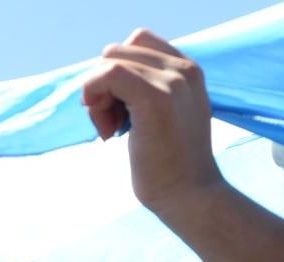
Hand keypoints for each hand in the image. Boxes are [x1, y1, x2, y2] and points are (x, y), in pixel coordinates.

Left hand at [80, 30, 228, 224]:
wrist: (189, 196)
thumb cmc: (169, 163)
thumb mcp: (164, 113)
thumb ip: (146, 87)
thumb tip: (103, 76)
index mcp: (187, 69)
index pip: (136, 43)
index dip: (116, 71)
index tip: (118, 108)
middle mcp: (183, 68)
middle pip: (118, 51)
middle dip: (104, 85)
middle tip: (111, 122)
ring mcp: (172, 81)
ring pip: (109, 62)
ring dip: (98, 96)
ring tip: (111, 129)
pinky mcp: (155, 98)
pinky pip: (107, 74)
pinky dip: (94, 97)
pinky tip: (107, 131)